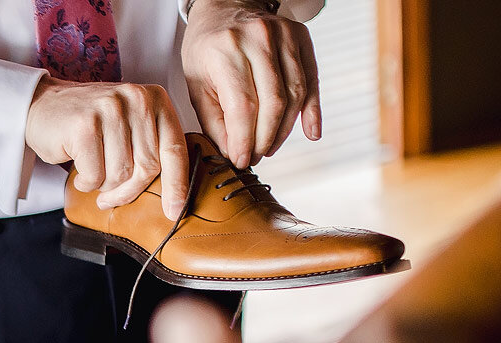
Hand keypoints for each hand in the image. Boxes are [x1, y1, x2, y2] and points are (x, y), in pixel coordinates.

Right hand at [26, 77, 189, 219]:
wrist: (41, 106)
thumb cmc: (87, 124)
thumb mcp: (128, 126)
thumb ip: (150, 148)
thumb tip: (171, 195)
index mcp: (154, 98)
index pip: (175, 148)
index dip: (177, 184)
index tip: (175, 210)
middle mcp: (136, 99)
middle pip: (147, 167)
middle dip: (128, 191)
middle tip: (110, 198)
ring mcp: (110, 109)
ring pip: (121, 174)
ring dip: (104, 186)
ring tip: (92, 174)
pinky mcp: (85, 125)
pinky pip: (95, 176)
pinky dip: (85, 183)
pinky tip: (78, 170)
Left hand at [182, 0, 320, 168]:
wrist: (225, 7)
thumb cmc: (206, 50)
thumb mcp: (197, 85)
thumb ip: (214, 120)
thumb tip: (233, 153)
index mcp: (225, 51)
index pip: (242, 106)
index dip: (244, 140)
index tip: (241, 160)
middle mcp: (258, 40)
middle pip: (273, 103)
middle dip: (265, 139)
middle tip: (256, 157)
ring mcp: (283, 36)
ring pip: (294, 94)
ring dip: (284, 129)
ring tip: (270, 147)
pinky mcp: (301, 37)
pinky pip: (311, 79)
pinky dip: (312, 110)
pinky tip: (311, 132)